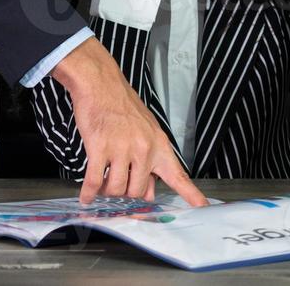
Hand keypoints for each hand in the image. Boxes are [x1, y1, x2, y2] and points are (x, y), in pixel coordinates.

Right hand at [51, 37, 207, 206]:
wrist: (101, 83)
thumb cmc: (122, 105)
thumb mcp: (145, 131)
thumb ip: (150, 162)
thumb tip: (150, 192)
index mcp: (159, 145)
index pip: (177, 175)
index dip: (191, 194)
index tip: (202, 207)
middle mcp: (143, 148)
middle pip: (137, 191)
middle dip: (126, 191)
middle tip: (118, 179)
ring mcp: (121, 148)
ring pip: (116, 188)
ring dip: (107, 189)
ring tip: (103, 178)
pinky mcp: (100, 147)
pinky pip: (94, 181)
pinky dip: (89, 192)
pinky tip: (87, 197)